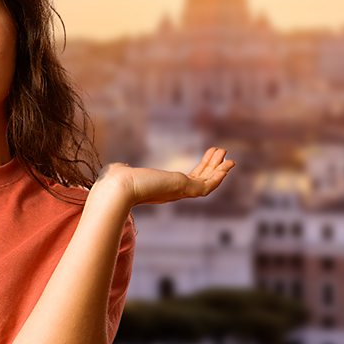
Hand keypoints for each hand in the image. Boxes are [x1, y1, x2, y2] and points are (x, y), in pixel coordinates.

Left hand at [95, 146, 235, 207]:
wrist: (117, 188)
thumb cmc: (115, 181)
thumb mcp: (122, 171)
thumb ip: (124, 168)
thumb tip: (121, 166)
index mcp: (162, 188)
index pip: (187, 180)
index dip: (200, 169)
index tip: (208, 157)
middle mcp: (173, 192)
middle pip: (199, 180)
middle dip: (211, 166)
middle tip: (220, 151)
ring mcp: (179, 192)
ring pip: (206, 182)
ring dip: (218, 168)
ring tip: (227, 154)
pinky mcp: (183, 190)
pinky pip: (208, 186)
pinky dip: (219, 176)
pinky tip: (228, 164)